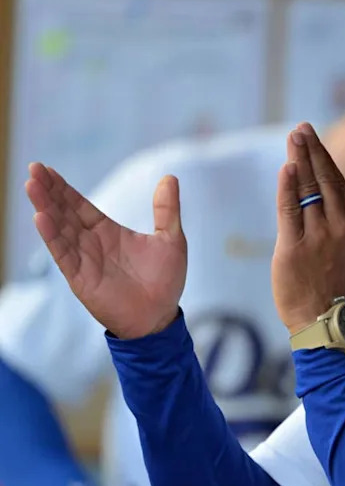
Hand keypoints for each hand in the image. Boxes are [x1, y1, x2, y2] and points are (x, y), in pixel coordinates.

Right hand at [25, 163, 186, 338]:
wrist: (160, 317)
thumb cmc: (165, 280)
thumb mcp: (171, 238)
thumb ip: (166, 209)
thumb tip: (169, 177)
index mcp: (108, 232)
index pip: (80, 205)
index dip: (64, 188)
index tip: (47, 169)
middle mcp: (91, 243)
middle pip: (64, 212)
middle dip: (49, 192)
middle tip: (34, 169)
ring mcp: (83, 260)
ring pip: (60, 229)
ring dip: (46, 208)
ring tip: (33, 186)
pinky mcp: (81, 278)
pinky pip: (63, 254)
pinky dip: (52, 237)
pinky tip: (42, 218)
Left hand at [272, 123, 344, 334]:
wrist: (325, 320)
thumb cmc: (342, 285)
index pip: (340, 183)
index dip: (324, 158)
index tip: (313, 138)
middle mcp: (341, 227)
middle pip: (325, 180)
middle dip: (312, 151)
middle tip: (301, 128)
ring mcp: (318, 237)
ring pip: (307, 191)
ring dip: (298, 161)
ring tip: (292, 139)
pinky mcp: (294, 248)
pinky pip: (290, 211)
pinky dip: (287, 188)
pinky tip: (287, 168)